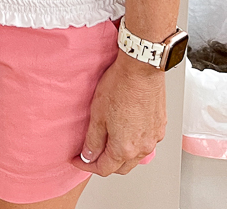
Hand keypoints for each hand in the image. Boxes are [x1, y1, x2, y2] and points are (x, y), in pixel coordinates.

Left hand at [74, 52, 166, 175]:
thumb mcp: (97, 114)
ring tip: (108, 142)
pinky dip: (134, 143)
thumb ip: (93, 139)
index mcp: (124, 148)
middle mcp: (142, 148)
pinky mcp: (160, 127)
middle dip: (105, 164)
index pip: (104, 169)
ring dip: (121, 155)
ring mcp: (154, 138)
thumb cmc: (120, 86)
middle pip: (121, 167)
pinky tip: (126, 131)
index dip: (87, 166)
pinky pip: (146, 143)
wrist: (142, 69)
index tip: (78, 160)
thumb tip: (88, 156)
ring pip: (135, 157)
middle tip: (91, 153)